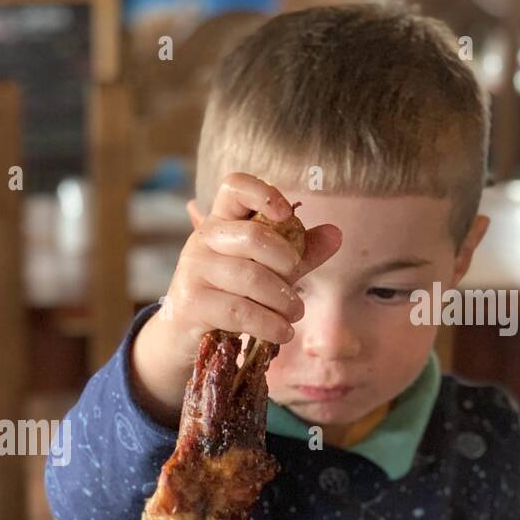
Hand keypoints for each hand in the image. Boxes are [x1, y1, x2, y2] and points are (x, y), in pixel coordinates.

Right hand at [132, 173, 341, 424]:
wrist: (183, 333)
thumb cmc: (228, 294)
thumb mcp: (266, 269)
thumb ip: (299, 251)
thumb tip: (336, 234)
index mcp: (221, 222)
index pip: (235, 186)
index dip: (263, 192)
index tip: (286, 214)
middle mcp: (203, 240)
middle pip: (254, 236)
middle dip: (287, 262)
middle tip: (297, 283)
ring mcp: (194, 271)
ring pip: (251, 278)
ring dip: (283, 301)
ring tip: (295, 314)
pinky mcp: (191, 303)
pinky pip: (240, 311)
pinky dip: (269, 324)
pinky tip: (282, 332)